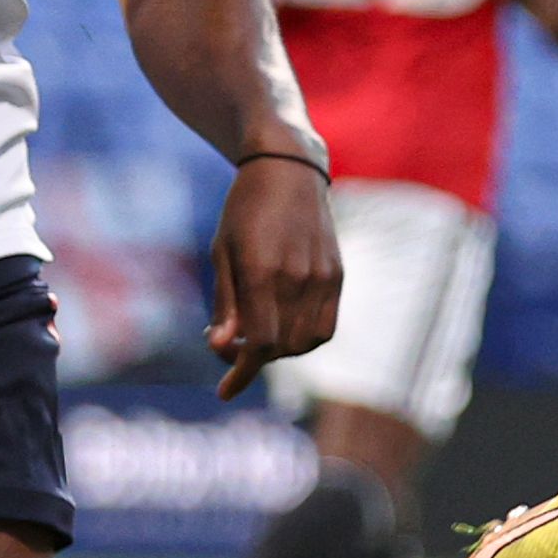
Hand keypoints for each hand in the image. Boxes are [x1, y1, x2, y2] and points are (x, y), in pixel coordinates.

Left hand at [206, 153, 344, 400]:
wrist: (288, 168)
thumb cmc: (244, 209)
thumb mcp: (222, 252)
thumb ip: (225, 303)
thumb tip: (220, 348)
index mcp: (263, 271)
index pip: (260, 344)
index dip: (241, 371)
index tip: (224, 389)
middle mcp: (298, 278)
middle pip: (281, 348)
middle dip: (253, 359)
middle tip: (229, 345)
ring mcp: (322, 277)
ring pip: (305, 341)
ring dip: (279, 351)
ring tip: (256, 332)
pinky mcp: (337, 274)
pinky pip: (325, 326)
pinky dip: (304, 339)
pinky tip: (283, 326)